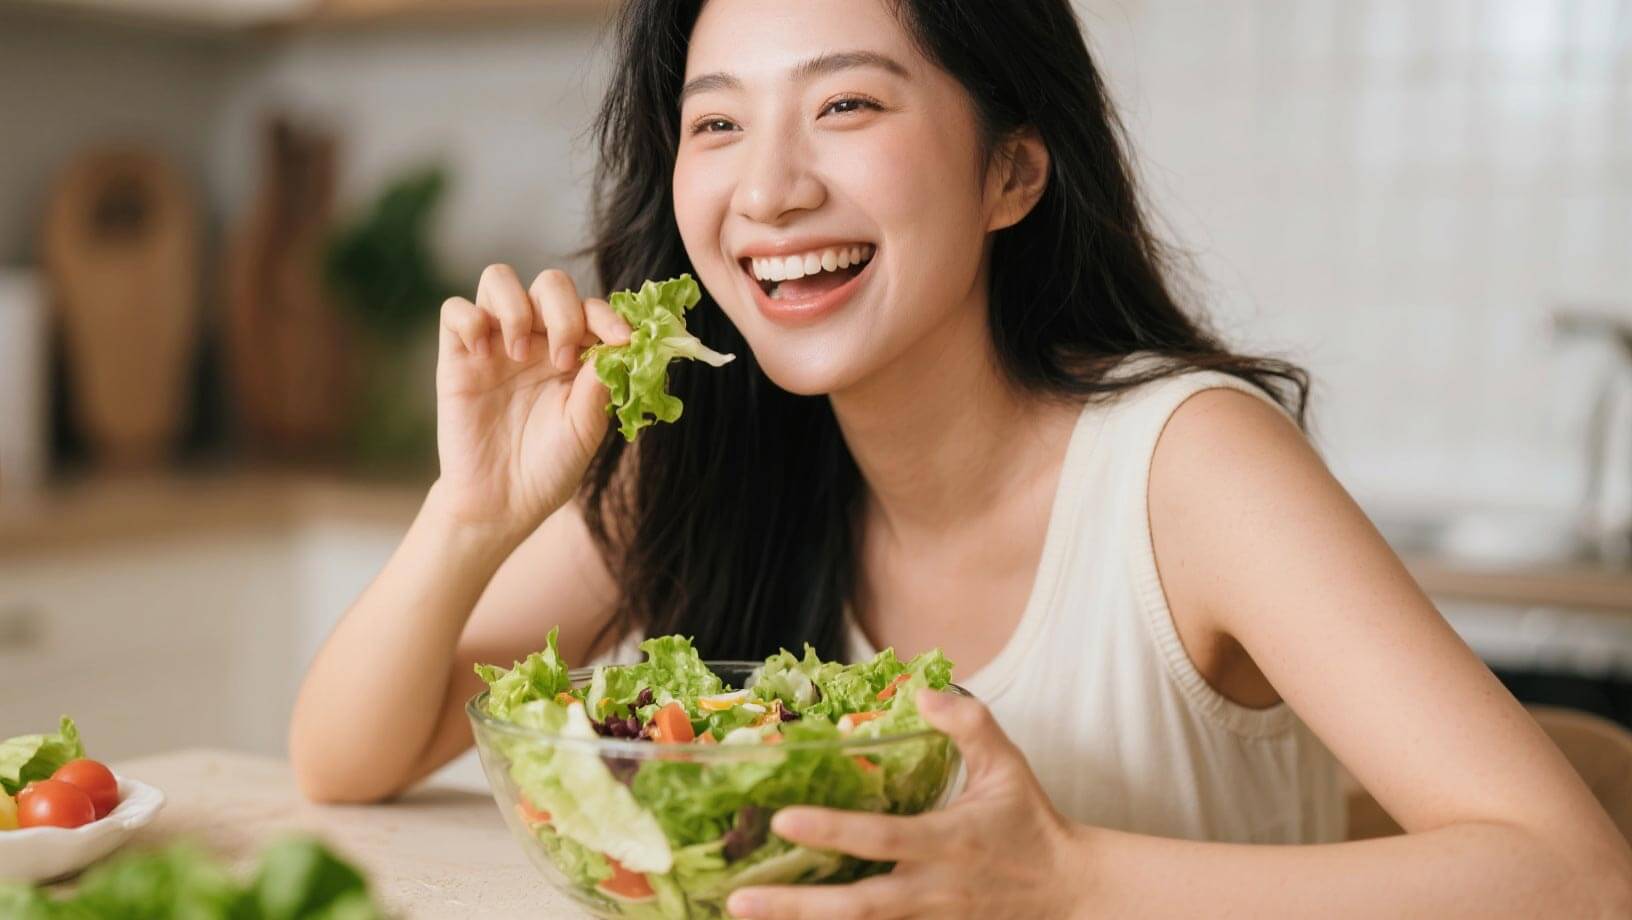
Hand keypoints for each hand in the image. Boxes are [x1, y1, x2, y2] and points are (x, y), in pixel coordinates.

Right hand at [430, 264, 629, 539]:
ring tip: (518, 353)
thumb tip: (618, 347)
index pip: (592, 309)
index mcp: (575, 353)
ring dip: (516, 306)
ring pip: (498, 278)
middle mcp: (536, 339)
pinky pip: (454, 309)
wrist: (502, 503)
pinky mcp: (457, 356)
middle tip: (562, 357)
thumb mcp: (583, 431)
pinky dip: (469, 319)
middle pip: (550, 284)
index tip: (622, 340)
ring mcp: (494, 343)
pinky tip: (482, 356)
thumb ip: (598, 388)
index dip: (608, 316)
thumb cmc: (549, 467)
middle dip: (563, 312)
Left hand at [727, 690, 1088, 919]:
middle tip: (740, 898)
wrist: (1067, 893)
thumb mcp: (1008, 766)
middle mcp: (933, 890)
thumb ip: (968, 725)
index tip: (782, 819)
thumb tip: (922, 692)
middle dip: (797, 907)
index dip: (832, 831)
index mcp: (950, 841)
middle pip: (858, 907)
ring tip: (745, 914)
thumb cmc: (1029, 824)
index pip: (883, 838)